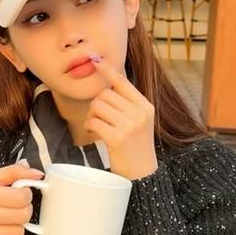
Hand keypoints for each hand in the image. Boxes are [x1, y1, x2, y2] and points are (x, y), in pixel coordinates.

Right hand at [0, 163, 43, 234]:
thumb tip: (37, 174)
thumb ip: (12, 172)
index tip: (21, 190)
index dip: (26, 192)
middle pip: (23, 215)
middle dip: (25, 207)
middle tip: (17, 202)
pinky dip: (10, 231)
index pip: (20, 197)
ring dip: (19, 221)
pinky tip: (0, 223)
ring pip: (20, 231)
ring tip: (9, 213)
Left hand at [84, 58, 157, 179]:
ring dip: (92, 115)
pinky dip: (90, 126)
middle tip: (97, 118)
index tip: (96, 60)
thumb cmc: (136, 146)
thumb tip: (110, 81)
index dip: (107, 71)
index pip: (122, 82)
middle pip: (105, 94)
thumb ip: (128, 103)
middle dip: (96, 105)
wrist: (143, 174)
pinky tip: (95, 133)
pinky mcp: (117, 138)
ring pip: (97, 106)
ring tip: (97, 126)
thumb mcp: (139, 121)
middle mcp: (140, 113)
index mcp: (145, 106)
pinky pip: (94, 121)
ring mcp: (129, 126)